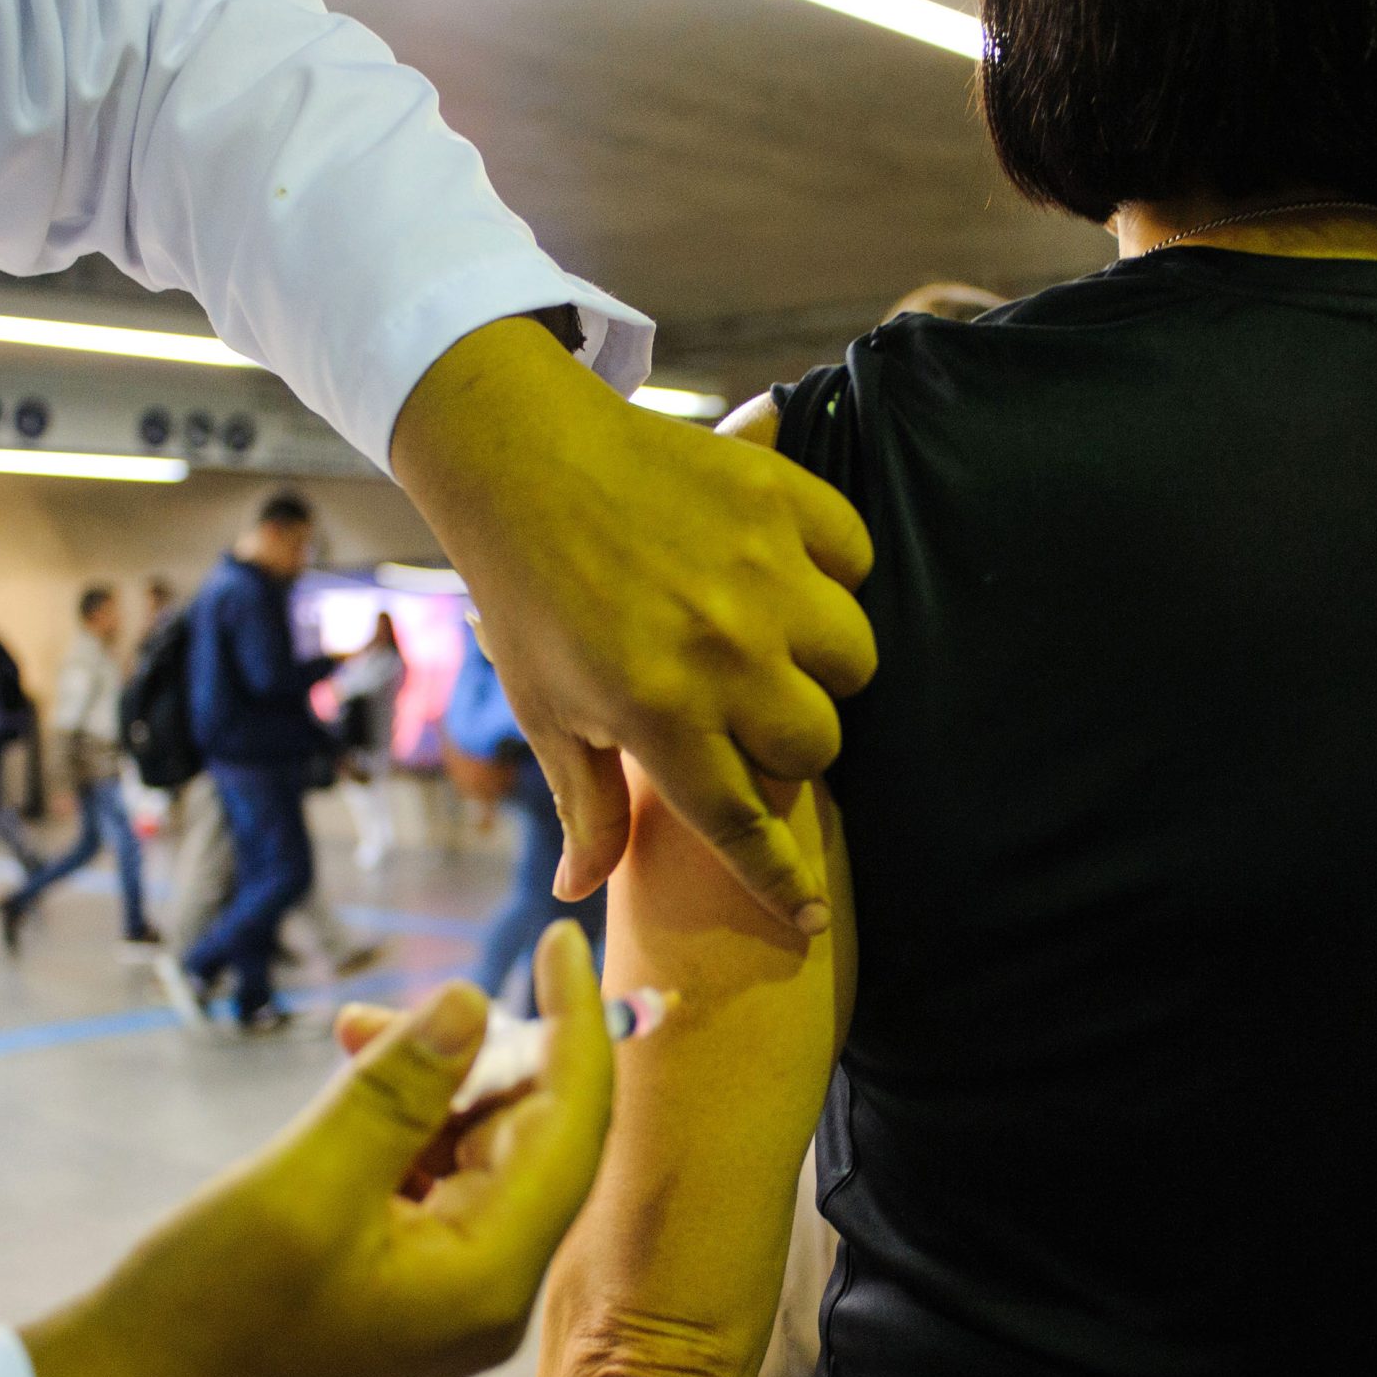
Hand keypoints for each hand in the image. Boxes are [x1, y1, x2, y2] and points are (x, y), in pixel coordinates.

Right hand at [20, 921, 611, 1376]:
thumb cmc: (201, 1313)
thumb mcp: (304, 1181)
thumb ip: (399, 1089)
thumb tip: (474, 999)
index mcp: (491, 1278)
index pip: (575, 1126)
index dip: (575, 1025)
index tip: (561, 937)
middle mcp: (488, 1292)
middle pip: (534, 1136)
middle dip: (481, 1051)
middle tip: (387, 1007)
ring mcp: (445, 1296)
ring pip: (478, 1153)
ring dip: (431, 1084)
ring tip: (350, 1035)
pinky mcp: (398, 1289)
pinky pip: (432, 1183)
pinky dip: (401, 1126)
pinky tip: (348, 1089)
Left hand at [391, 317, 874, 933]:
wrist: (522, 457)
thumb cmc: (526, 594)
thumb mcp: (545, 709)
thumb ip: (584, 803)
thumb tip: (579, 891)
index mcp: (658, 712)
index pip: (742, 824)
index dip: (778, 882)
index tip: (808, 918)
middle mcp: (724, 652)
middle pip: (815, 747)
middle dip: (787, 750)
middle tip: (747, 720)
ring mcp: (762, 573)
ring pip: (853, 661)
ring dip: (822, 668)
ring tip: (775, 647)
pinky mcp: (784, 502)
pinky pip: (855, 561)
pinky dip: (832, 574)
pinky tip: (785, 575)